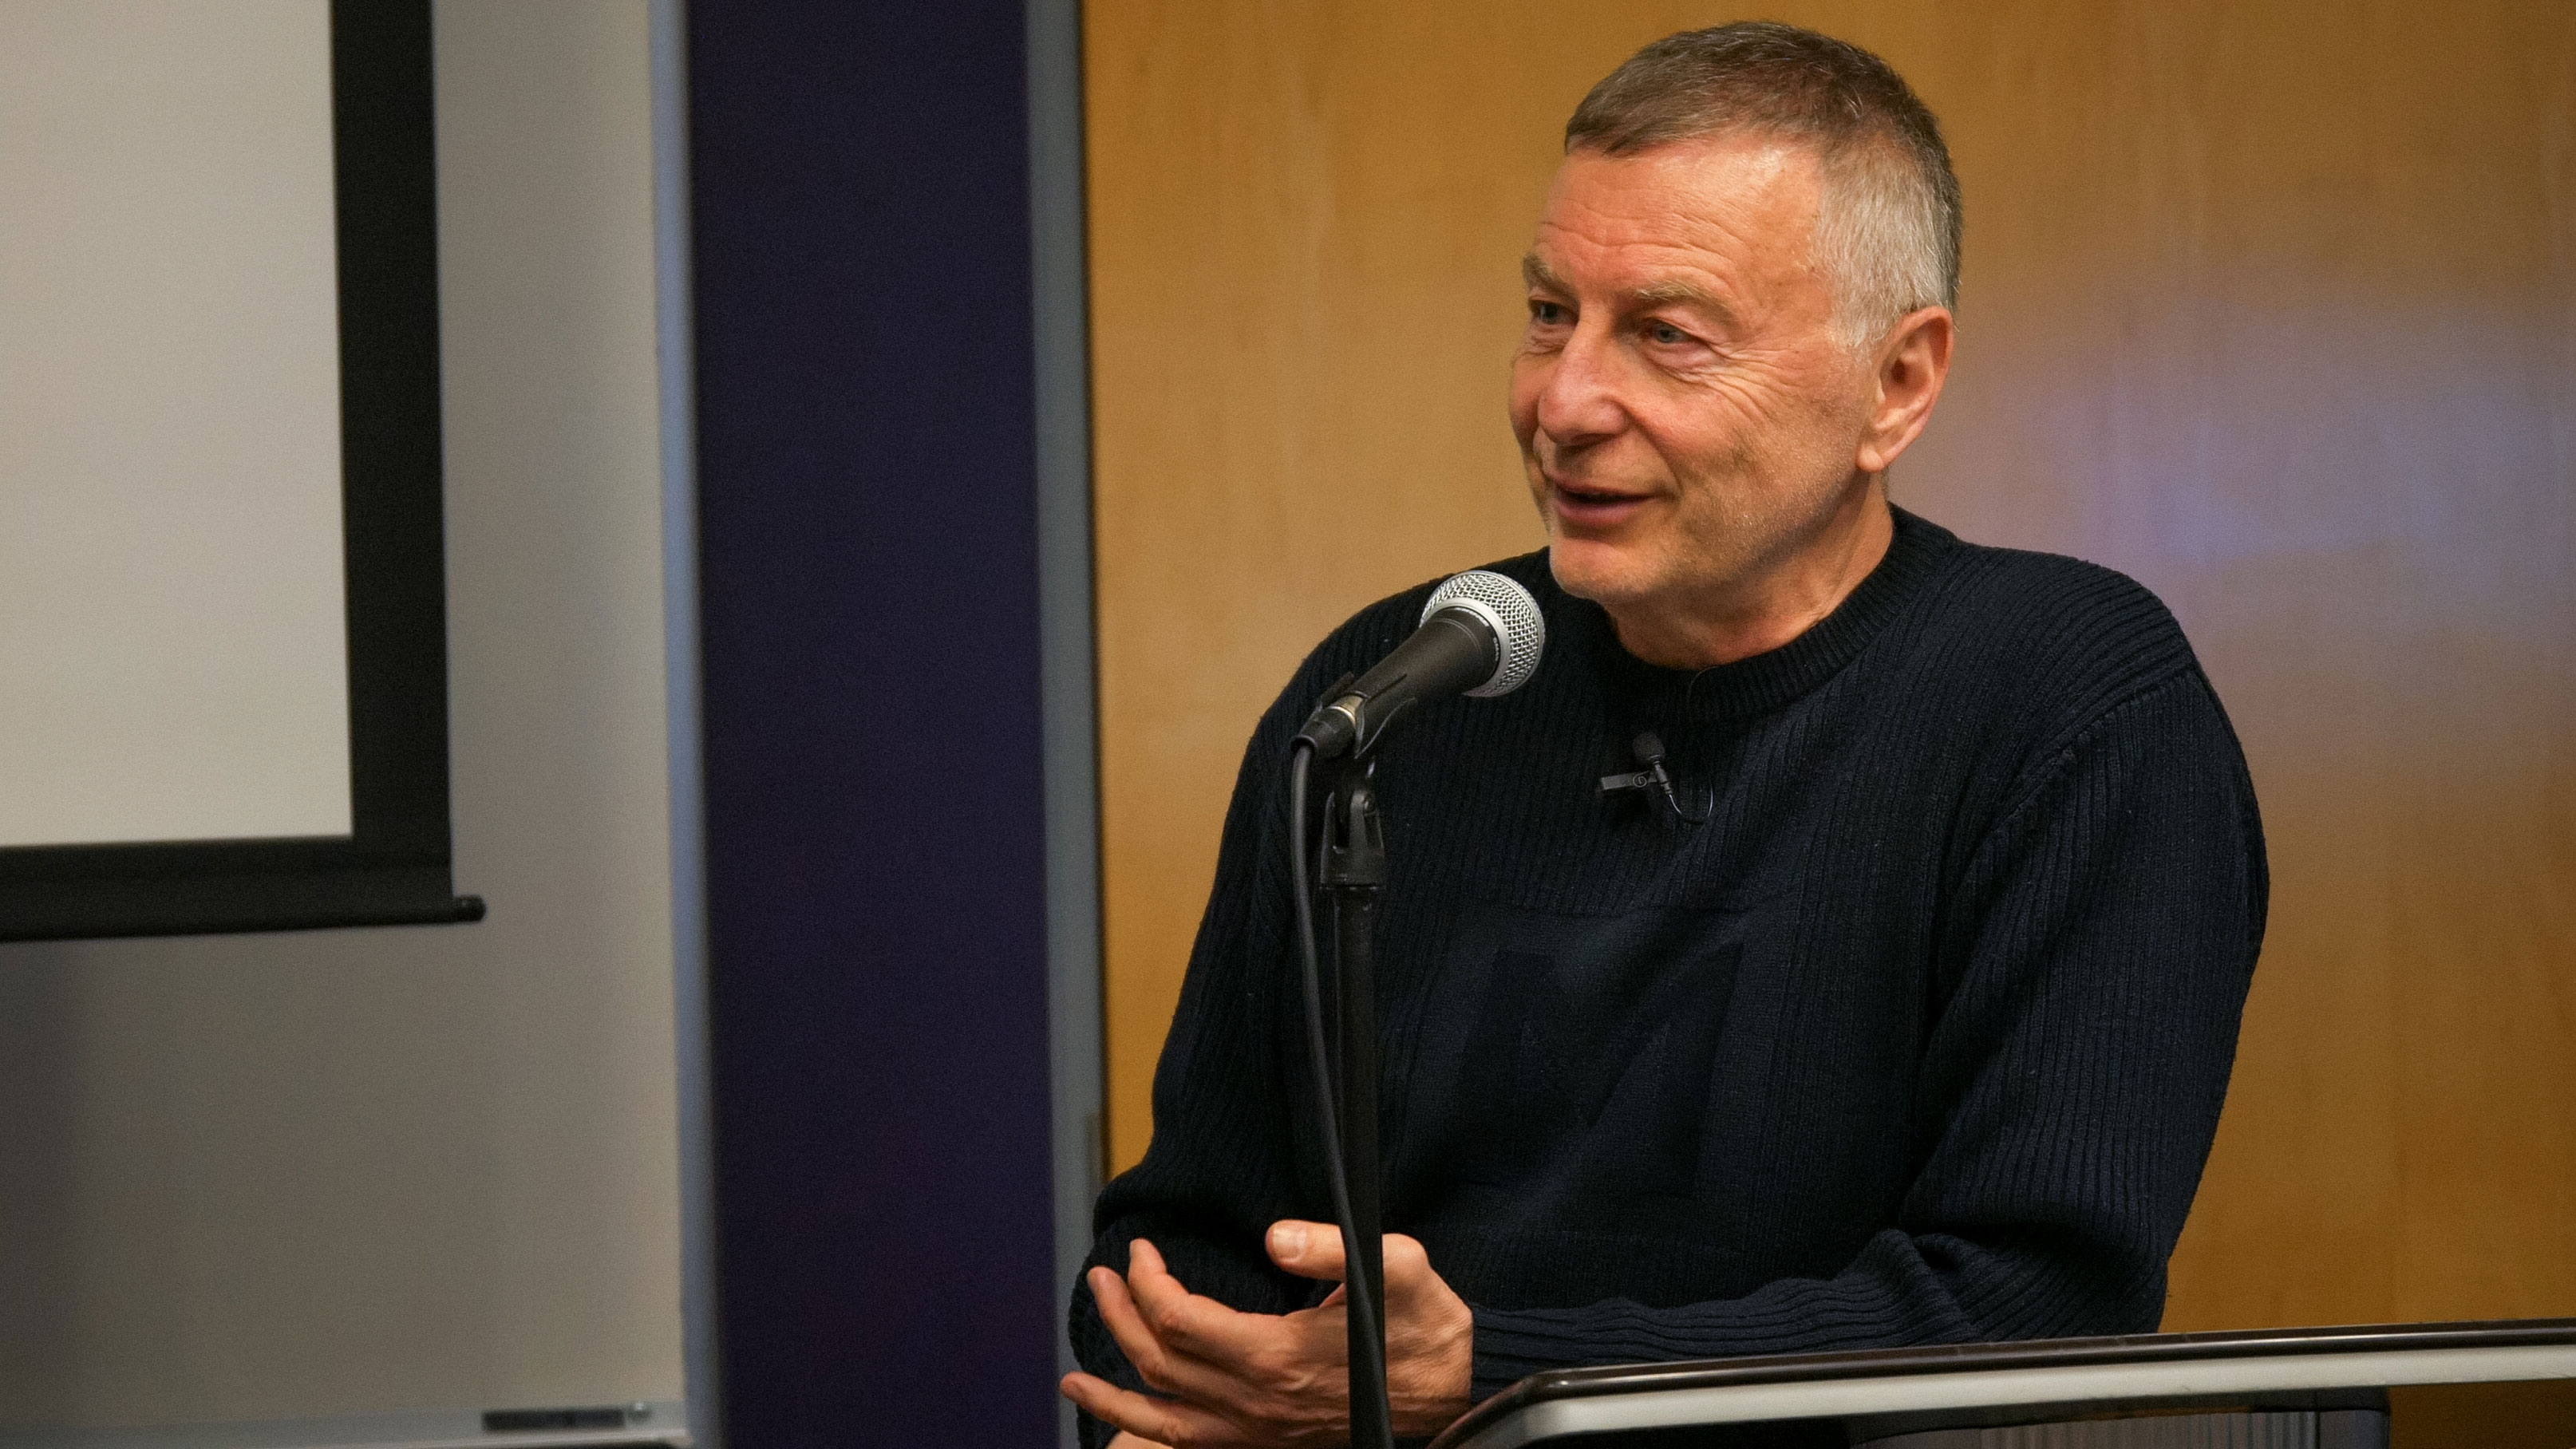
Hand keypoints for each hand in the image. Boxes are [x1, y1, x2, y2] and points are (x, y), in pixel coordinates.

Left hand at [1059, 1222, 1475, 1446]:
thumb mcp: (1394, 1265)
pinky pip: (1193, 1448)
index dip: (1148, 1282)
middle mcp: (1255, 1402)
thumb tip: (1274, 1235)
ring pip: (1163, 1420)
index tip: (1144, 1250)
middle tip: (1102, 1277)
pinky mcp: (1268, 1443)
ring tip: (1073, 1379)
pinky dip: (1150, 1437)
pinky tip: (1128, 1427)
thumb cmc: (1425, 1324)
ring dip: (1113, 1395)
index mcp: (1275, 1355)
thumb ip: (1329, 1246)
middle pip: (1158, 1362)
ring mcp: (1258, 1431)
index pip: (1178, 1318)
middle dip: (1120, 1317)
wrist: (1458, 1388)